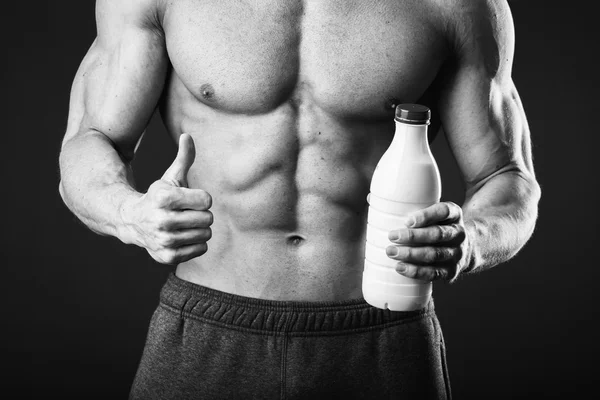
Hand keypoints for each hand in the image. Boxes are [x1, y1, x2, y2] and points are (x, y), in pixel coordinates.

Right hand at [121, 134, 212, 264]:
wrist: (133, 222)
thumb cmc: (159, 197)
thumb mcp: (170, 177)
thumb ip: (183, 158)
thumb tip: (187, 135)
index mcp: (164, 197)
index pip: (207, 200)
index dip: (201, 199)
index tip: (188, 199)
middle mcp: (162, 220)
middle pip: (208, 218)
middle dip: (200, 214)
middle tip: (185, 213)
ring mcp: (164, 240)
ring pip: (206, 235)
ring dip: (199, 229)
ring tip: (183, 225)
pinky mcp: (168, 257)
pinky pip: (201, 249)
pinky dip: (196, 244)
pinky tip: (181, 237)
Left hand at [386, 202, 468, 281]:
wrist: (466, 249)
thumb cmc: (439, 226)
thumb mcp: (433, 213)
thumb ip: (409, 207)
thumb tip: (372, 200)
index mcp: (454, 214)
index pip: (444, 211)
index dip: (426, 216)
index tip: (408, 221)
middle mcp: (459, 233)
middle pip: (437, 234)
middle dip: (413, 236)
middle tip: (392, 236)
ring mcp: (457, 253)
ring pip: (434, 254)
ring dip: (411, 254)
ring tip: (391, 252)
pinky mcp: (452, 271)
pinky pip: (435, 273)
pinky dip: (416, 271)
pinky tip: (401, 268)